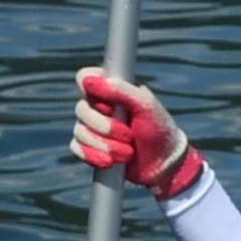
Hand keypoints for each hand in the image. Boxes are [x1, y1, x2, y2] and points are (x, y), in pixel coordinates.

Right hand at [74, 70, 201, 198]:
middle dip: (106, 128)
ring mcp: (92, 127)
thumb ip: (122, 90)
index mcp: (112, 89)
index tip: (111, 106)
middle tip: (129, 135)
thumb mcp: (146, 106)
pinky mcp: (89, 147)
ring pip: (80, 131)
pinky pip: (76, 148)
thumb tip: (89, 80)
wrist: (163, 164)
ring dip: (106, 145)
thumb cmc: (159, 129)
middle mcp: (98, 106)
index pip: (85, 77)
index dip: (93, 92)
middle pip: (81, 109)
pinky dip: (93, 156)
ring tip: (128, 153)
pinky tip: (110, 162)